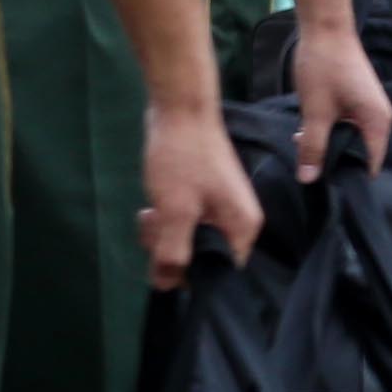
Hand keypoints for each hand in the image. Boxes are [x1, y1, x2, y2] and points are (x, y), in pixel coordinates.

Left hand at [139, 95, 269, 288]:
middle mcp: (237, 221)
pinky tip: (150, 208)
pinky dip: (166, 219)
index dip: (191, 275)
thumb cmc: (182, 158)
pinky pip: (184, 221)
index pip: (221, 273)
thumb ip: (172, 253)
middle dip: (171, 250)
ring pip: (188, 239)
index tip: (166, 258)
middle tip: (155, 226)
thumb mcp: (175, 211)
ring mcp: (220, 208)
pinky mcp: (202, 196)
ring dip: (163, 234)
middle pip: (202, 257)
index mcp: (242, 228)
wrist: (179, 106)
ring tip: (149, 213)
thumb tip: (166, 285)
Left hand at [289, 22, 391, 183]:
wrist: (325, 27)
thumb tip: (308, 179)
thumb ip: (313, 147)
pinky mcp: (357, 100)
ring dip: (328, 145)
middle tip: (308, 168)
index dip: (348, 177)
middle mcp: (379, 118)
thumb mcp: (315, 112)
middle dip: (335, 161)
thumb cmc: (324, 66)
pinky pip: (345, 125)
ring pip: (349, 139)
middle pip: (360, 154)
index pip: (370, 166)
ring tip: (303, 149)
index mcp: (377, 123)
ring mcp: (368, 108)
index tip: (325, 185)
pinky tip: (305, 133)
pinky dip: (328, 130)